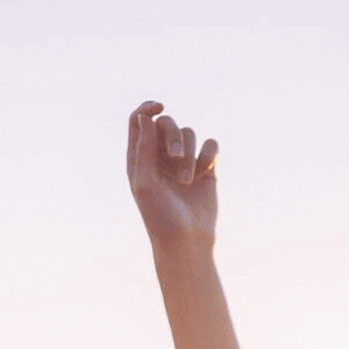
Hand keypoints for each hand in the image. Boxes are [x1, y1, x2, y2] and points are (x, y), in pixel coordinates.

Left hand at [128, 99, 219, 251]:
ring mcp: (183, 160)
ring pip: (189, 133)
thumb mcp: (145, 182)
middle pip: (167, 123)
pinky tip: (205, 171)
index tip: (159, 107)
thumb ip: (143, 149)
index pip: (139, 121)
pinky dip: (208, 154)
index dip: (147, 108)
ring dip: (190, 155)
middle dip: (173, 135)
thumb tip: (145, 117)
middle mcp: (160, 155)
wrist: (186, 241)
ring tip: (186, 181)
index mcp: (139, 158)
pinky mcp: (205, 167)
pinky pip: (209, 144)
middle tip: (176, 156)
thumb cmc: (159, 216)